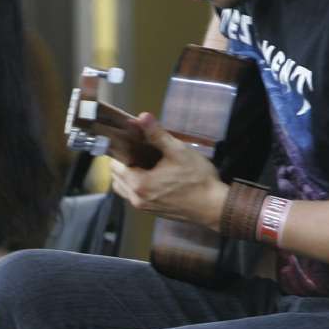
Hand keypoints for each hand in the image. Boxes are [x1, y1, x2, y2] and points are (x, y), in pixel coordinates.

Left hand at [108, 113, 228, 229]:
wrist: (214, 206)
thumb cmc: (197, 178)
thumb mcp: (177, 151)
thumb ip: (157, 134)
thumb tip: (142, 117)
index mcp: (138, 184)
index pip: (114, 166)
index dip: (119, 151)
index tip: (127, 141)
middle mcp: (136, 199)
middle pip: (116, 178)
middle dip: (123, 163)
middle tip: (135, 149)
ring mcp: (144, 208)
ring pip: (124, 189)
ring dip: (128, 176)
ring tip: (142, 162)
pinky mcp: (152, 212)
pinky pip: (135, 196)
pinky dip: (136, 185)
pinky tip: (151, 175)